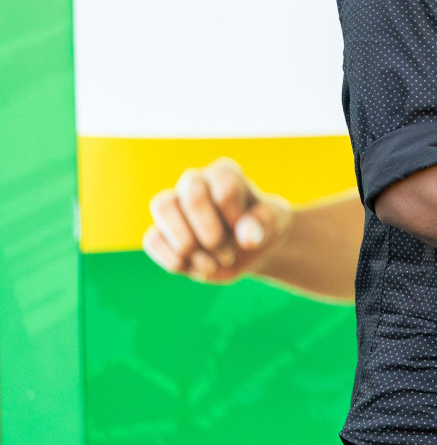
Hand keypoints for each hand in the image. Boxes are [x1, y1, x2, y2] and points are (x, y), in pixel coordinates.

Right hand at [142, 158, 293, 282]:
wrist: (249, 250)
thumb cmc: (263, 227)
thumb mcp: (276, 222)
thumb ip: (266, 223)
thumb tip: (247, 236)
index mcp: (224, 175)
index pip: (224, 187)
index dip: (235, 217)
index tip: (249, 234)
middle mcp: (195, 183)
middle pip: (192, 198)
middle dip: (211, 234)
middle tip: (229, 255)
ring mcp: (174, 206)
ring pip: (163, 207)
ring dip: (187, 243)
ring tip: (210, 266)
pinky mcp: (160, 232)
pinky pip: (152, 239)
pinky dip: (173, 259)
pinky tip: (197, 269)